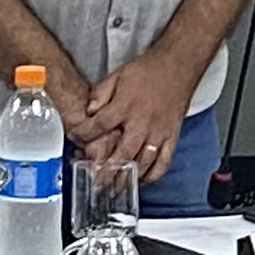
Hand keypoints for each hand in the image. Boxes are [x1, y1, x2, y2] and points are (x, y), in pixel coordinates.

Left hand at [73, 46, 206, 184]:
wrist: (178, 66)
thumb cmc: (148, 70)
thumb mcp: (117, 75)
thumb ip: (100, 94)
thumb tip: (89, 111)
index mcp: (125, 106)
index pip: (99, 126)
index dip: (84, 136)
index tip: (76, 141)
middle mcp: (142, 123)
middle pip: (121, 154)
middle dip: (106, 172)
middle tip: (96, 185)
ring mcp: (159, 132)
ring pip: (141, 163)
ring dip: (127, 178)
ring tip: (115, 189)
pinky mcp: (172, 136)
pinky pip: (163, 162)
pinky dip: (152, 175)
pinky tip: (142, 180)